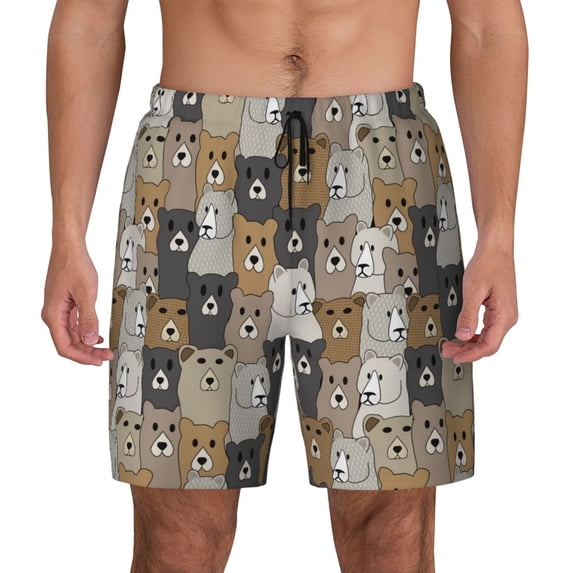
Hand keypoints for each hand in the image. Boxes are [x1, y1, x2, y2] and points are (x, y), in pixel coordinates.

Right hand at [41, 244, 114, 365]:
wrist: (69, 248)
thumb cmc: (74, 265)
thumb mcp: (87, 294)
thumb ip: (89, 318)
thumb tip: (90, 339)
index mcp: (53, 315)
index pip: (65, 346)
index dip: (82, 357)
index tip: (97, 361)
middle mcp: (53, 314)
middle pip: (69, 343)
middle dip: (87, 353)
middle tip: (105, 356)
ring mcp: (59, 310)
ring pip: (72, 335)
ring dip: (87, 344)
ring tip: (104, 349)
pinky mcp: (65, 305)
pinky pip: (74, 325)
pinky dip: (85, 333)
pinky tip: (96, 336)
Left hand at [440, 245, 517, 363]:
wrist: (495, 249)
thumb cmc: (488, 264)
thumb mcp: (473, 291)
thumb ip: (467, 315)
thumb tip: (462, 335)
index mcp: (504, 315)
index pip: (489, 346)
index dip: (471, 355)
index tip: (457, 358)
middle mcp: (507, 317)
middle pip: (488, 344)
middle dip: (467, 350)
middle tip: (448, 351)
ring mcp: (504, 313)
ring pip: (487, 337)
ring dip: (469, 343)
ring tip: (451, 344)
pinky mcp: (498, 309)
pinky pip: (486, 328)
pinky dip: (473, 333)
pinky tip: (462, 333)